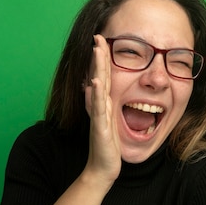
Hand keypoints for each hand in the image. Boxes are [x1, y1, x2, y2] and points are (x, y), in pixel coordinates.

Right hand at [84, 34, 121, 186]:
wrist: (103, 168)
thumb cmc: (108, 146)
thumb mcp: (110, 121)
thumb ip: (106, 105)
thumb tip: (98, 89)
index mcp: (104, 103)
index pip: (104, 76)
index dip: (103, 58)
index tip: (102, 40)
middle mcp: (99, 106)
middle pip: (99, 76)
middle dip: (99, 56)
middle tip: (98, 36)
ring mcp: (98, 115)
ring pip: (98, 87)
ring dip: (97, 68)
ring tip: (97, 51)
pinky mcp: (100, 127)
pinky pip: (98, 109)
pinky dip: (96, 95)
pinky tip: (95, 82)